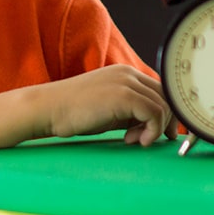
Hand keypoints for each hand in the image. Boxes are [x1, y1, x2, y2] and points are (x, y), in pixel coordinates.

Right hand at [0, 65, 177, 152]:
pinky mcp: (123, 96)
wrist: (46, 109)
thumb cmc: (72, 114)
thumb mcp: (107, 110)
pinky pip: (154, 113)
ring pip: (164, 106)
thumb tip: (153, 126)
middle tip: (146, 140)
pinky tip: (133, 140)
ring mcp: (126, 83)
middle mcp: (128, 73)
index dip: (162, 114)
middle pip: (167, 97)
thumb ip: (129, 112)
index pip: (159, 91)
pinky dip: (151, 131)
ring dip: (155, 129)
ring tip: (134, 141)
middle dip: (165, 122)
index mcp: (125, 73)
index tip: (154, 134)